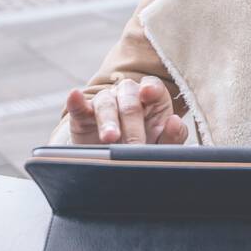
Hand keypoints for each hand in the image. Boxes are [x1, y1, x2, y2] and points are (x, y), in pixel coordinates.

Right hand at [65, 75, 187, 144]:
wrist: (115, 163)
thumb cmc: (144, 148)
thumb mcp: (162, 146)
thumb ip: (173, 136)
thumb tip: (174, 121)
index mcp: (151, 100)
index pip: (152, 86)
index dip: (151, 89)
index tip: (148, 94)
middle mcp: (127, 96)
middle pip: (130, 101)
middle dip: (133, 126)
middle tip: (135, 147)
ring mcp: (105, 103)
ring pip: (106, 103)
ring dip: (108, 121)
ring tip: (111, 138)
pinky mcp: (82, 116)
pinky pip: (79, 105)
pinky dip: (76, 101)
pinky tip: (75, 96)